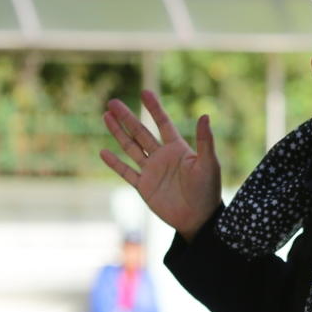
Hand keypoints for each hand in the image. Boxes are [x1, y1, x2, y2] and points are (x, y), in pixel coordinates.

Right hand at [101, 91, 221, 239]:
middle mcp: (162, 156)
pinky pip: (126, 172)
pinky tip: (103, 151)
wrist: (198, 219)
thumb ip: (205, 141)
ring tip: (106, 116)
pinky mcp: (144, 187)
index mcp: (178, 148)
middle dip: (127, 117)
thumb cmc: (208, 190)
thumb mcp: (208, 163)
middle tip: (113, 102)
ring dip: (118, 133)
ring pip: (130, 148)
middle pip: (140, 132)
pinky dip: (115, 163)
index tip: (144, 91)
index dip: (154, 108)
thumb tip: (205, 115)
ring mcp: (151, 171)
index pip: (162, 123)